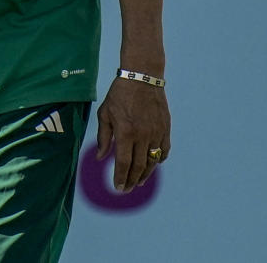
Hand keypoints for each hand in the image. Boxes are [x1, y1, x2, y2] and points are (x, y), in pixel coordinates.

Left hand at [96, 77, 170, 192]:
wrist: (142, 78)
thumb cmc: (119, 94)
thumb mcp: (105, 114)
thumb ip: (103, 137)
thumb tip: (101, 158)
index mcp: (125, 132)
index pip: (124, 163)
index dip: (121, 177)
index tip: (118, 187)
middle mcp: (142, 135)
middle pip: (139, 166)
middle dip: (132, 180)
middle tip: (127, 188)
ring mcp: (156, 133)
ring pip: (153, 161)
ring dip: (146, 174)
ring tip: (139, 182)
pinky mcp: (165, 128)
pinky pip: (164, 150)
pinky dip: (159, 160)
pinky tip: (153, 164)